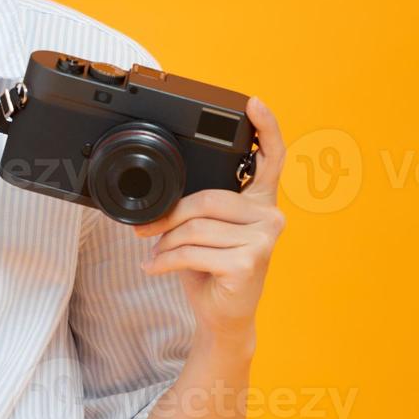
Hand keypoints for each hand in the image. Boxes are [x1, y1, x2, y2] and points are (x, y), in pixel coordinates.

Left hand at [133, 95, 286, 343]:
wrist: (224, 316)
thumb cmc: (213, 267)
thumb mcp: (206, 230)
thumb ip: (199, 206)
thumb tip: (160, 197)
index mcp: (260, 202)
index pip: (271, 159)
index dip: (265, 128)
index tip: (253, 103)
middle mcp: (270, 217)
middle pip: (207, 199)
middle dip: (170, 216)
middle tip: (147, 230)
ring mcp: (264, 240)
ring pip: (196, 227)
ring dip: (167, 242)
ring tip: (158, 253)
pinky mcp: (250, 263)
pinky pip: (193, 251)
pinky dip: (166, 260)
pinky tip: (156, 266)